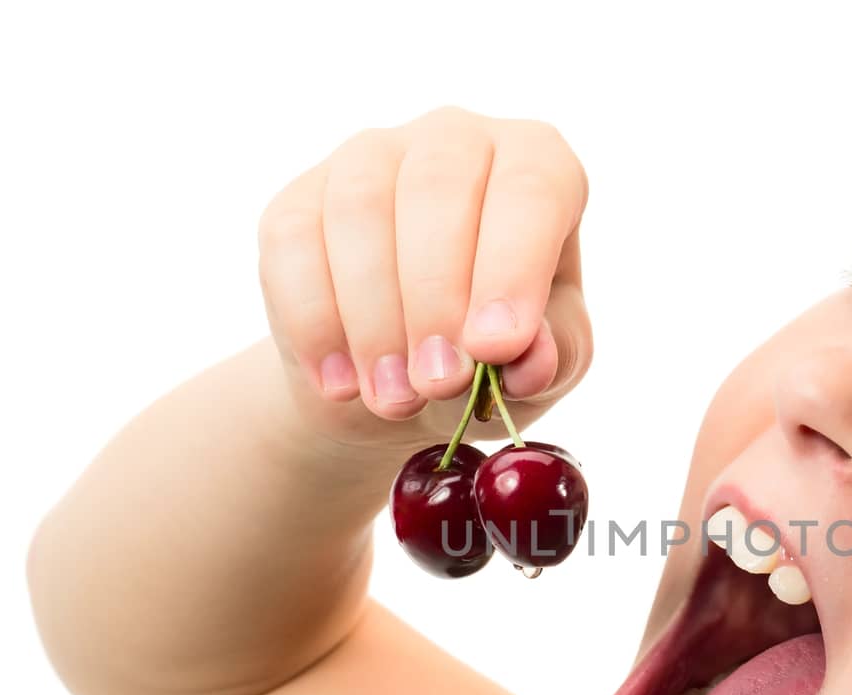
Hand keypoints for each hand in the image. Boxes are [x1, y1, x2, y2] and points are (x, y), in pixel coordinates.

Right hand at [257, 106, 592, 451]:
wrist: (404, 381)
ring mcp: (371, 157)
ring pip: (360, 211)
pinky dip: (316, 323)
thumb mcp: (549, 363)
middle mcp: (455, 139)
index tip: (497, 348)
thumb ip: (557, 355)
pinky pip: (294, 242)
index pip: (532, 189)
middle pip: (437, 191)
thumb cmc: (498, 354)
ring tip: (392, 398)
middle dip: (435, 300)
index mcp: (537, 163)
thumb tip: (532, 359)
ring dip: (374, 319)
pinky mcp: (300, 199)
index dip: (513, 268)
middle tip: (438, 384)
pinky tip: (341, 384)